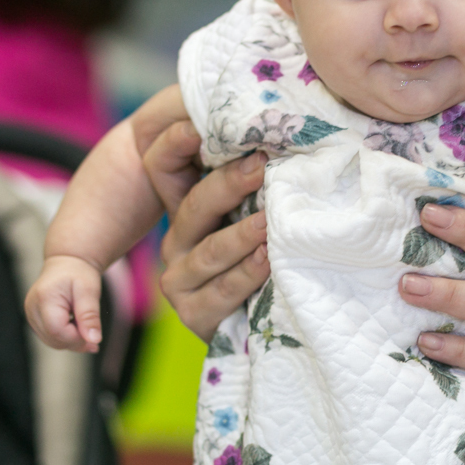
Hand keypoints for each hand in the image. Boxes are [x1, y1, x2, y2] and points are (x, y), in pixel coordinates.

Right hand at [25, 254, 103, 352]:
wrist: (67, 263)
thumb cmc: (79, 273)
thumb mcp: (89, 291)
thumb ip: (90, 316)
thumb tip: (94, 340)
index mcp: (44, 299)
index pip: (57, 331)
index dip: (76, 338)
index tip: (94, 337)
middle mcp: (32, 309)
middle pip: (53, 339)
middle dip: (76, 341)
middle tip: (95, 335)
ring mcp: (31, 315)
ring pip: (51, 341)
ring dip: (72, 341)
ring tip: (87, 329)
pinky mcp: (35, 320)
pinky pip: (50, 337)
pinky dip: (66, 337)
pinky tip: (78, 329)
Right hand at [143, 123, 270, 341]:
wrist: (256, 327)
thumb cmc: (263, 263)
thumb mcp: (257, 224)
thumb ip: (259, 194)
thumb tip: (285, 145)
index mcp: (191, 215)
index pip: (195, 177)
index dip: (211, 155)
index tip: (247, 137)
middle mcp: (179, 243)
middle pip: (198, 207)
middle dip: (231, 184)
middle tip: (263, 163)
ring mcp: (181, 280)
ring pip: (211, 250)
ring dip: (243, 234)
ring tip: (270, 219)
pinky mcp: (193, 313)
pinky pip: (223, 290)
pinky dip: (248, 275)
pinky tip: (269, 260)